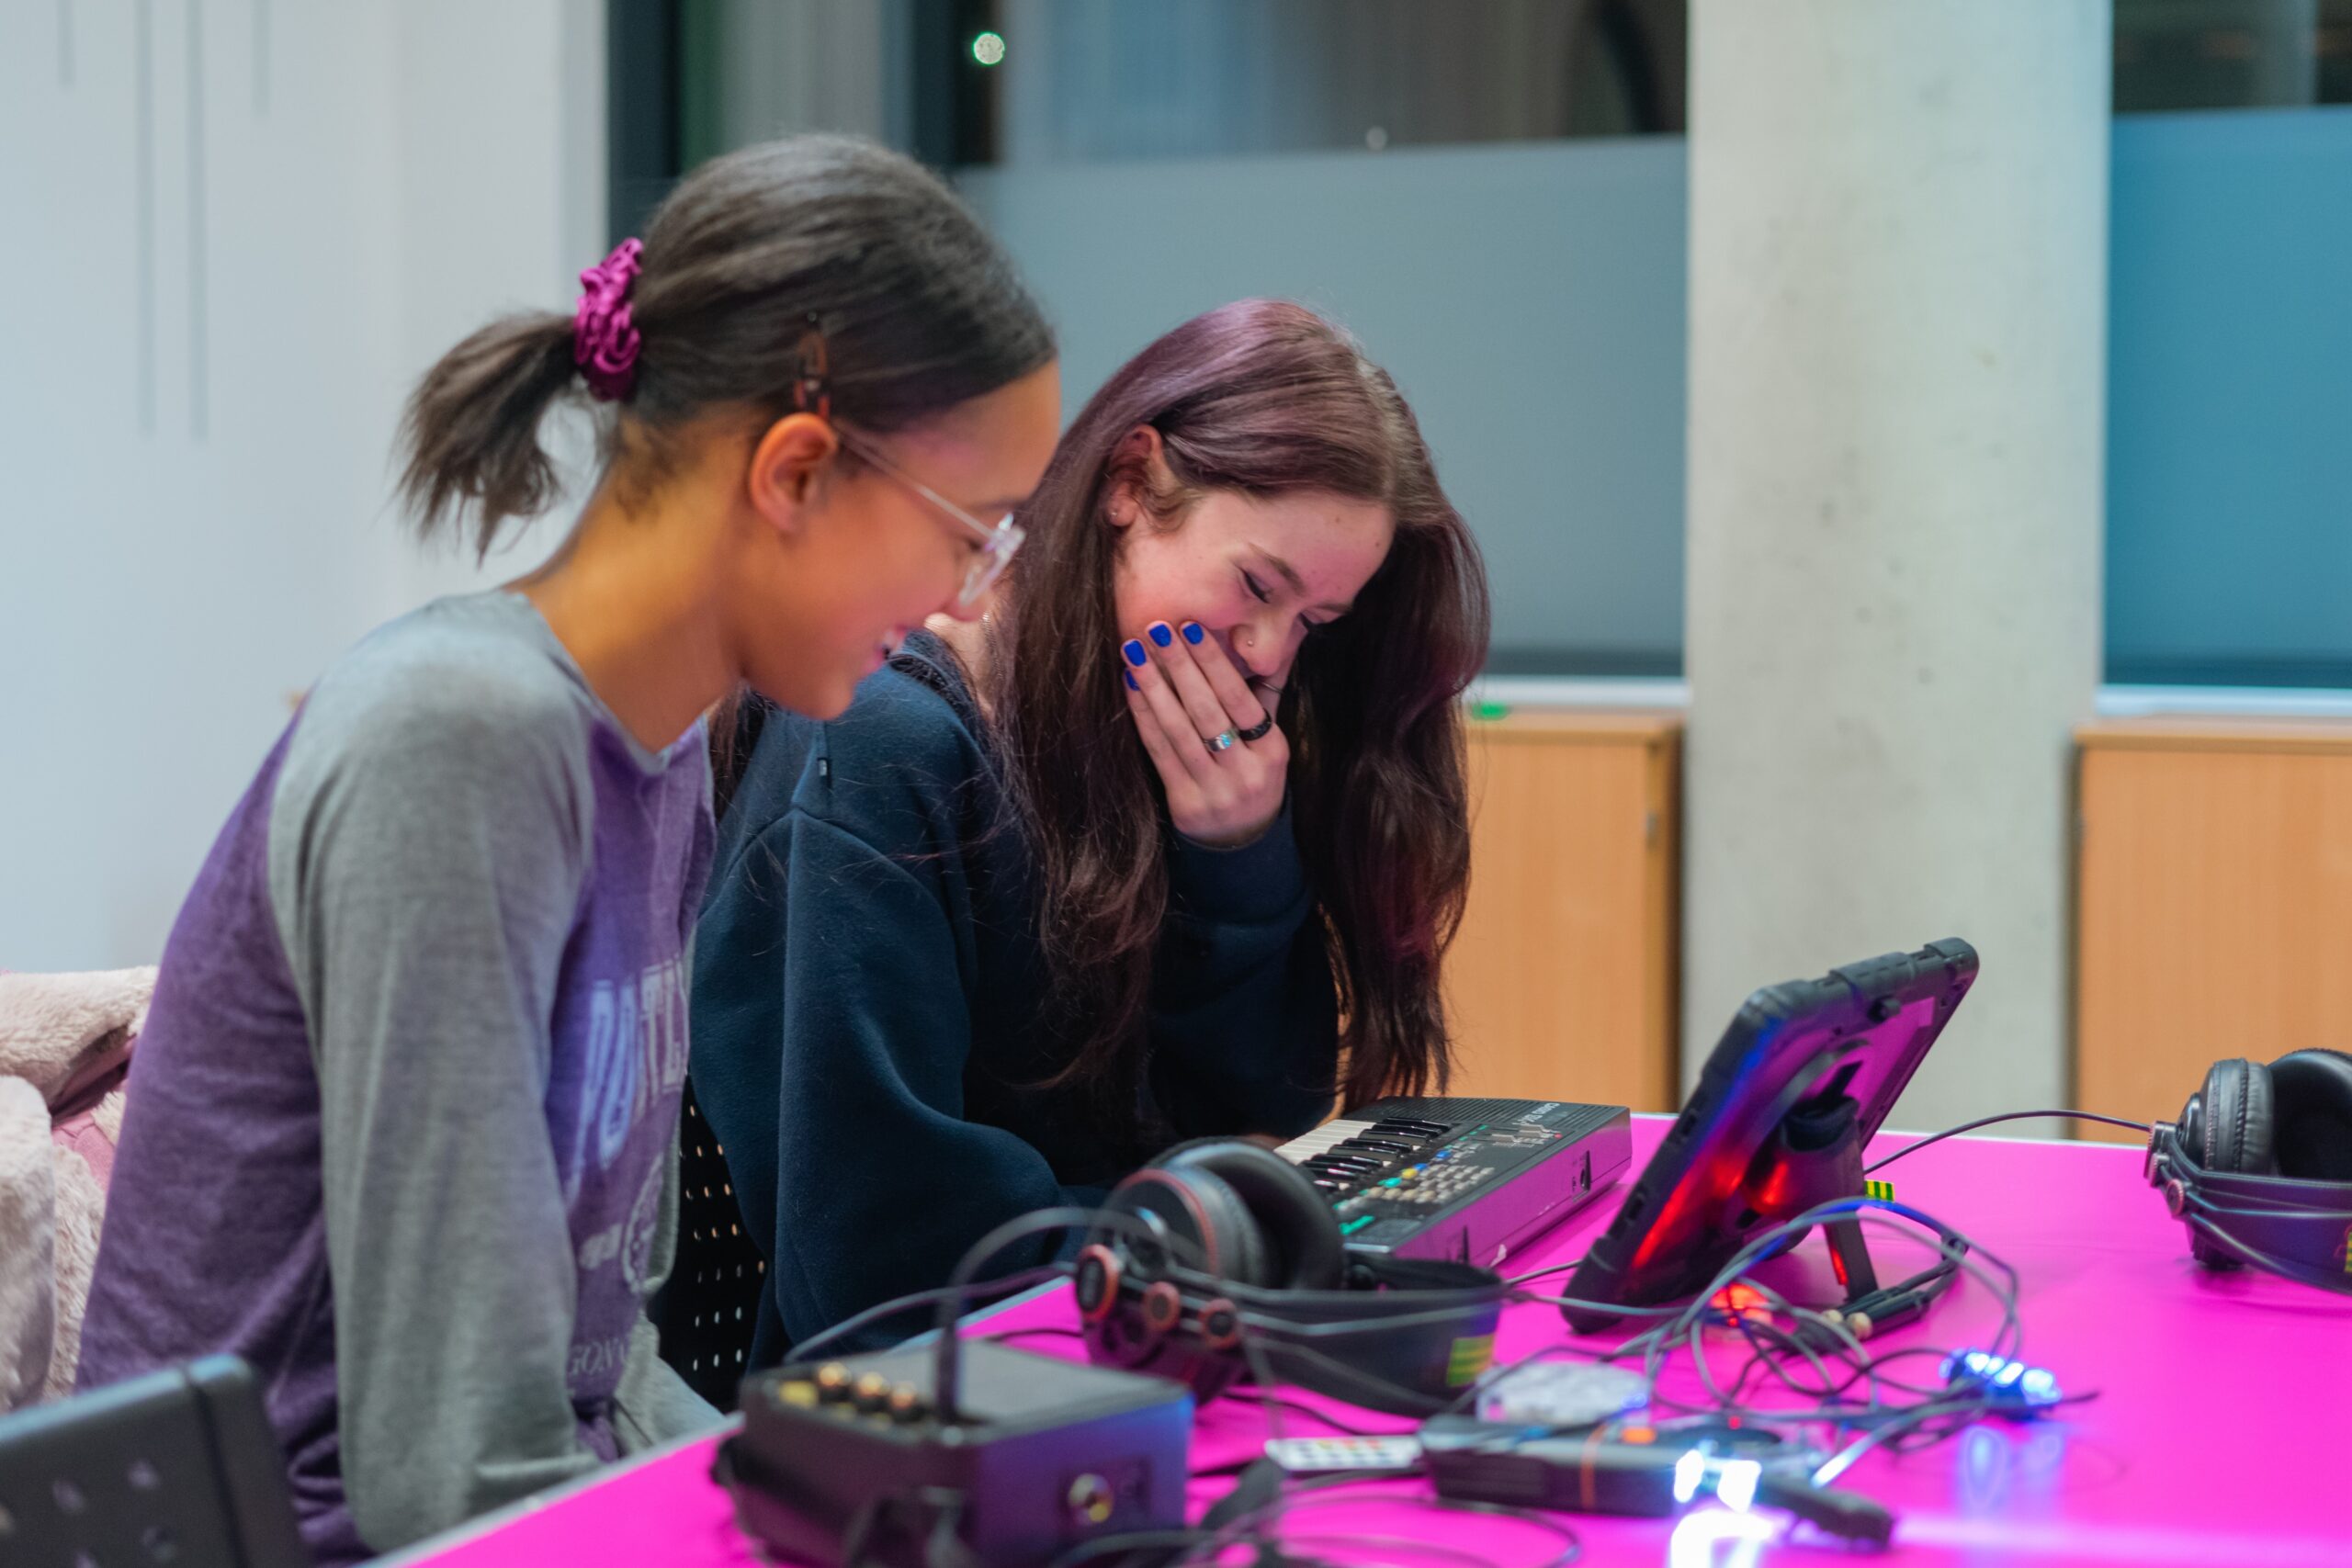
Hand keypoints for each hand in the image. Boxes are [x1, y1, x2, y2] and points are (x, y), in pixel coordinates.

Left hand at [1120, 620, 1287, 847]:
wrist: (1242, 843)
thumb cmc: (1252, 777)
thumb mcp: (1269, 744)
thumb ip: (1264, 698)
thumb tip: (1266, 645)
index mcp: (1271, 750)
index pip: (1240, 698)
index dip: (1213, 662)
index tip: (1191, 627)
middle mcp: (1245, 771)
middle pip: (1207, 711)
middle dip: (1179, 666)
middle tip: (1157, 628)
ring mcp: (1214, 790)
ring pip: (1179, 730)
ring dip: (1154, 686)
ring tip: (1134, 651)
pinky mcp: (1185, 803)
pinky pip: (1160, 752)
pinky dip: (1144, 716)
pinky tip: (1132, 686)